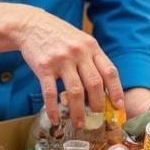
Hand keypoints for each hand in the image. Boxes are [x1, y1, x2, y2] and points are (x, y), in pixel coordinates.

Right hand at [16, 8, 123, 127]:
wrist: (31, 24)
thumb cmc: (59, 36)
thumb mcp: (81, 41)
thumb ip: (92, 59)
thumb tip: (104, 88)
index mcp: (91, 47)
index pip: (109, 71)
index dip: (116, 91)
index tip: (119, 106)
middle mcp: (79, 52)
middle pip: (94, 84)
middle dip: (98, 106)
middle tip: (98, 119)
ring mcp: (61, 60)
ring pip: (75, 92)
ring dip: (78, 112)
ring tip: (79, 124)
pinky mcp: (44, 67)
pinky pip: (50, 93)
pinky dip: (53, 109)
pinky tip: (55, 119)